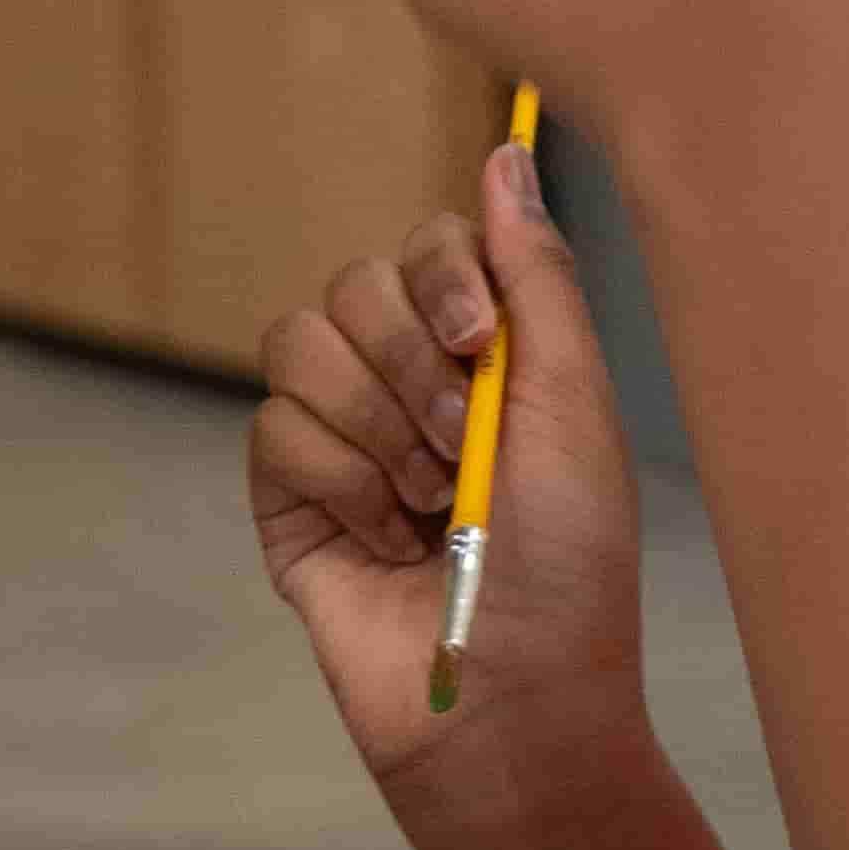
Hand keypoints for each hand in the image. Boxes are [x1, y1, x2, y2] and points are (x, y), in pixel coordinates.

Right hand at [248, 138, 646, 801]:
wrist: (512, 700)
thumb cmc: (569, 566)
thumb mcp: (575, 403)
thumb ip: (535, 273)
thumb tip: (505, 148)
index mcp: (485, 357)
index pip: (427, 246)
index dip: (441, 275)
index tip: (475, 339)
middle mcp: (408, 386)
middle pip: (355, 285)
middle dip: (410, 364)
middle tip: (461, 446)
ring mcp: (342, 442)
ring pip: (298, 345)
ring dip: (375, 425)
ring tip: (427, 502)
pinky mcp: (287, 503)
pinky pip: (273, 430)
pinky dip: (338, 483)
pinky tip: (382, 539)